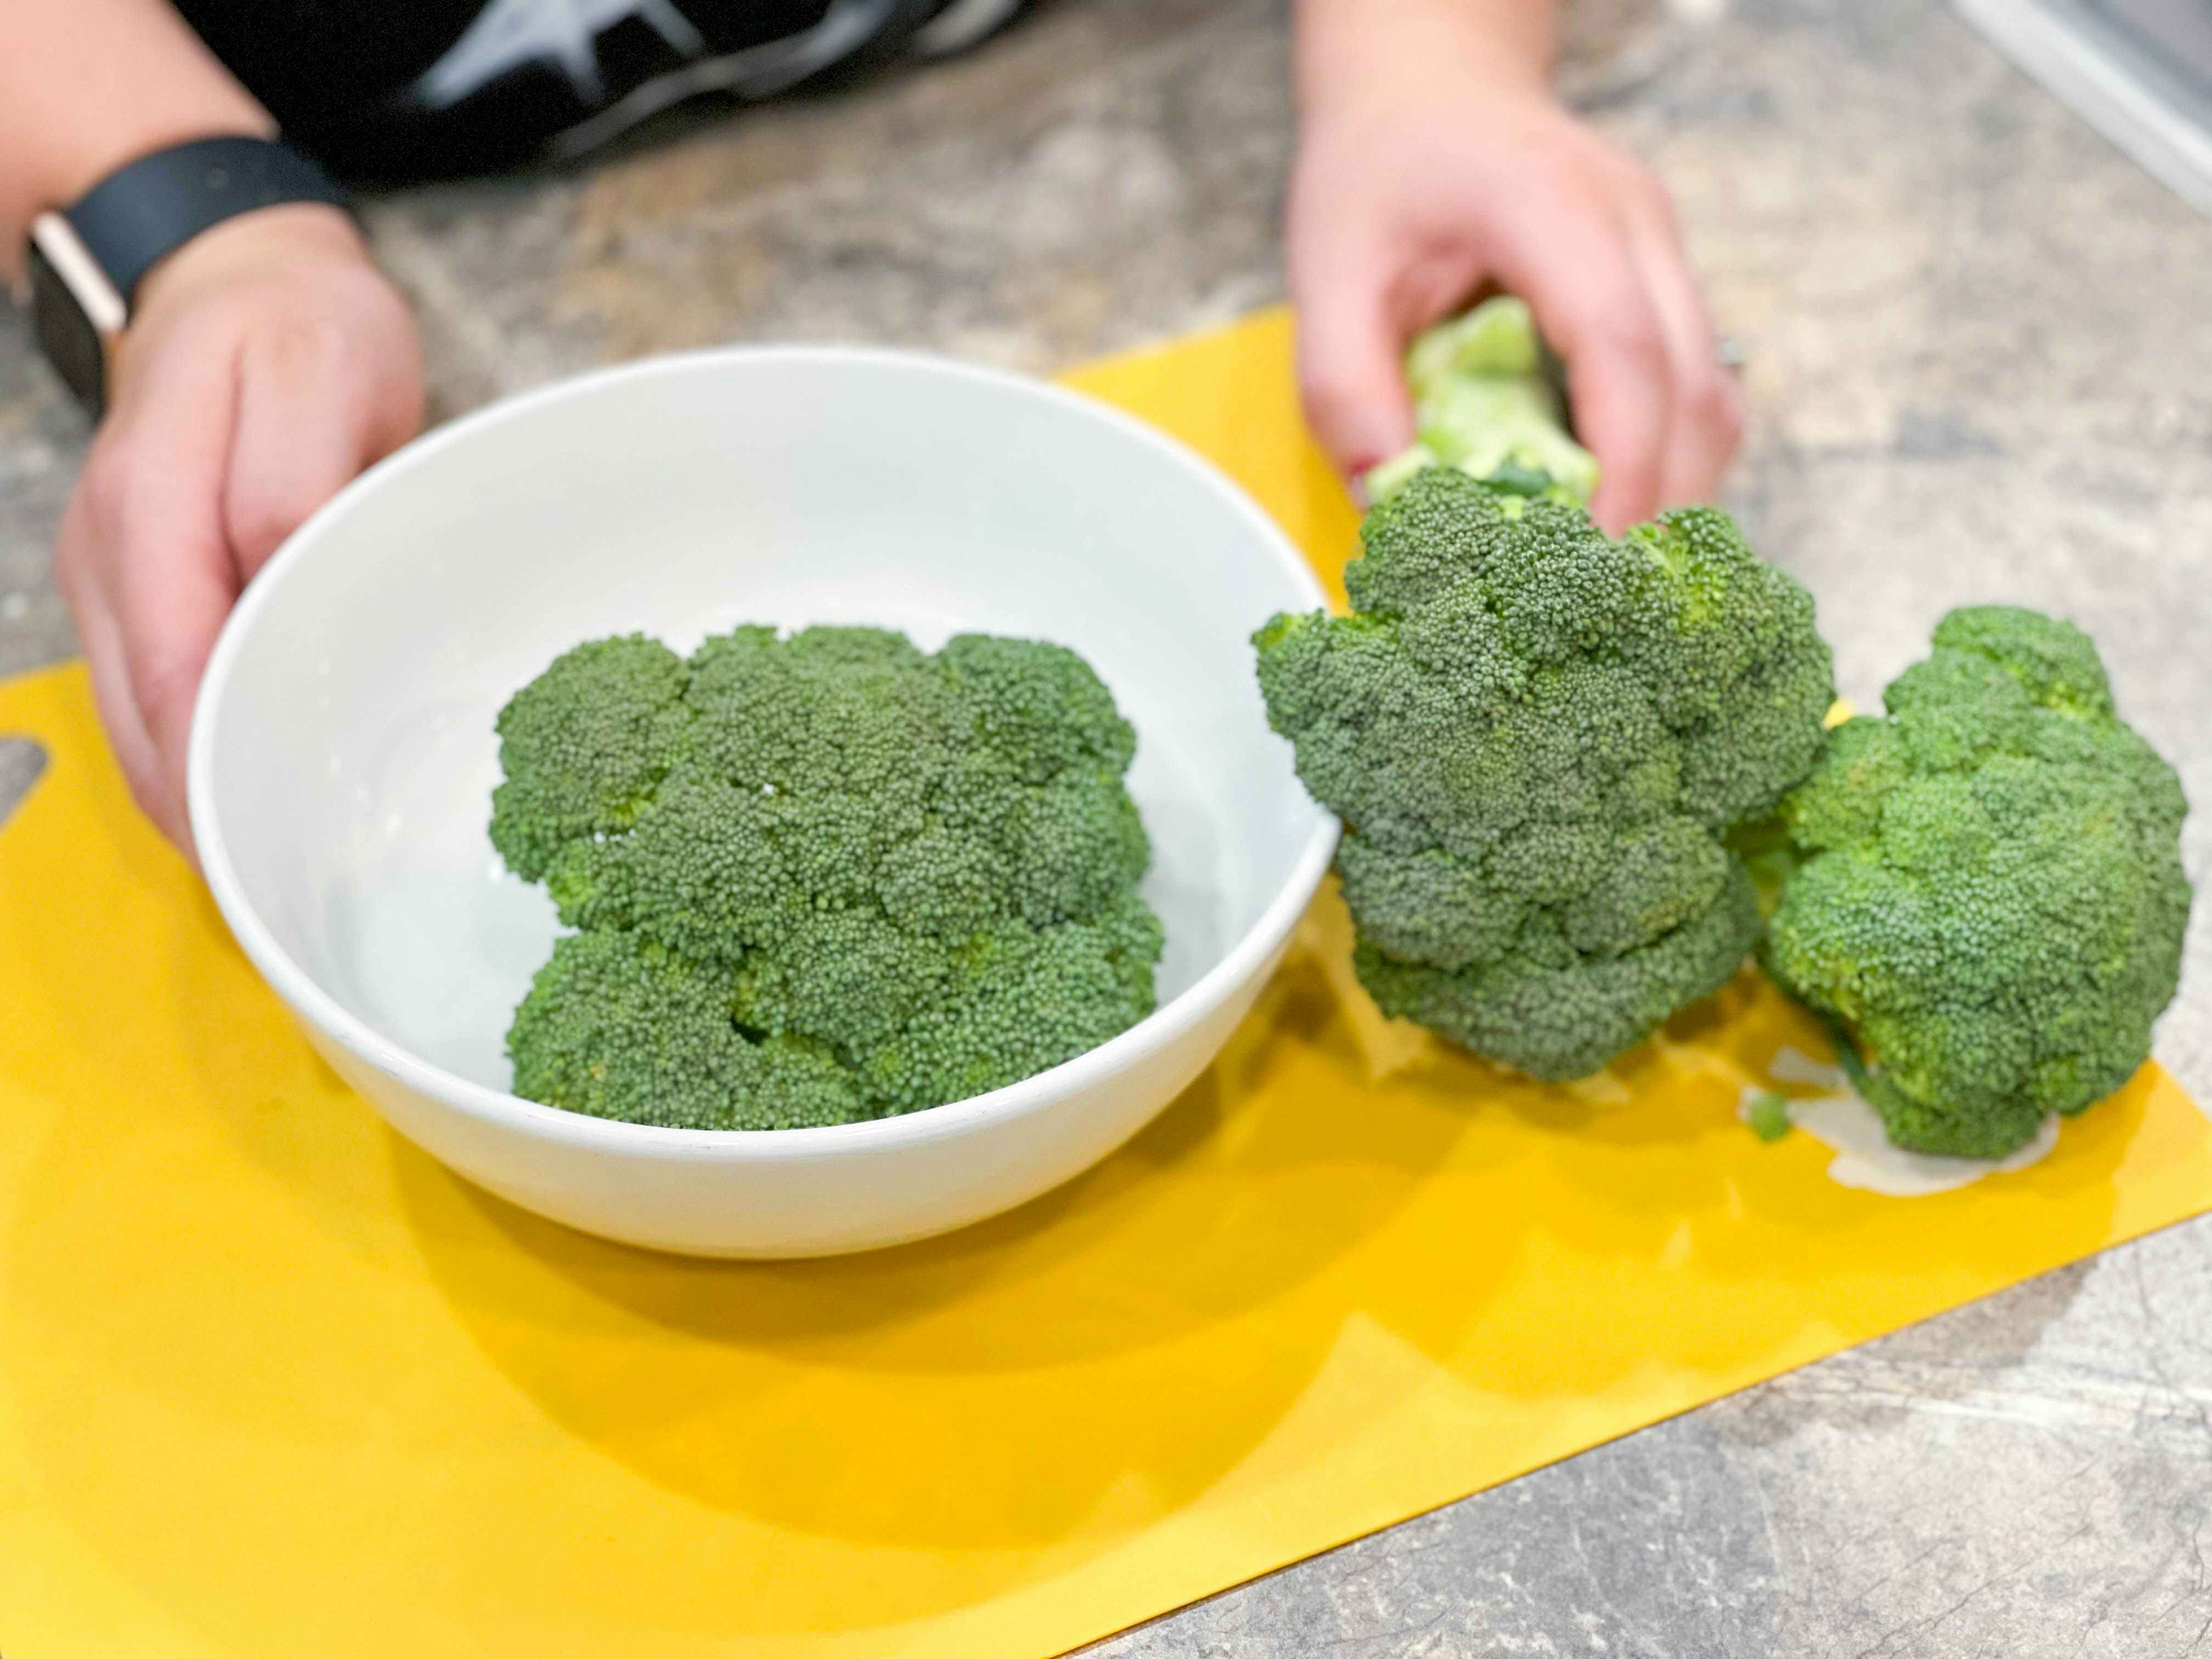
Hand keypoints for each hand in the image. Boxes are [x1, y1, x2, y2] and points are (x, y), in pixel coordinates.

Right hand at [54, 204, 423, 853]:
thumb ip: (295, 481)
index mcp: (155, 499)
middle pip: (142, 711)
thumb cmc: (299, 329)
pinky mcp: (129, 589)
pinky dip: (182, 758)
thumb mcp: (321, 374)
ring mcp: (110, 572)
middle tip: (284, 892)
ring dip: (189, 798)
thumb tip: (276, 575)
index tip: (270, 839)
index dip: (214, 758)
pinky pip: (144, 696)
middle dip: (202, 809)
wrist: (238, 277)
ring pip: (132, 718)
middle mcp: (111, 546)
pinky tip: (236, 802)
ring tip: (266, 875)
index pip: (175, 658)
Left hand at [1287, 7, 1741, 530]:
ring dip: (1673, 493)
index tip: (1592, 563)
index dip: (1622, 469)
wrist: (1427, 85)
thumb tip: (1388, 502)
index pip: (1622, 352)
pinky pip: (1696, 389)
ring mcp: (1666, 249)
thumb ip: (1342, 383)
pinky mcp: (1667, 281)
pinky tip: (1609, 510)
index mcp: (1552, 208)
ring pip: (1713, 398)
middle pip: (1693, 390)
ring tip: (1604, 573)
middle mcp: (1636, 223)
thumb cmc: (1377, 173)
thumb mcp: (1325, 269)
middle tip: (1601, 603)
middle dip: (1658, 506)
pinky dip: (1665, 461)